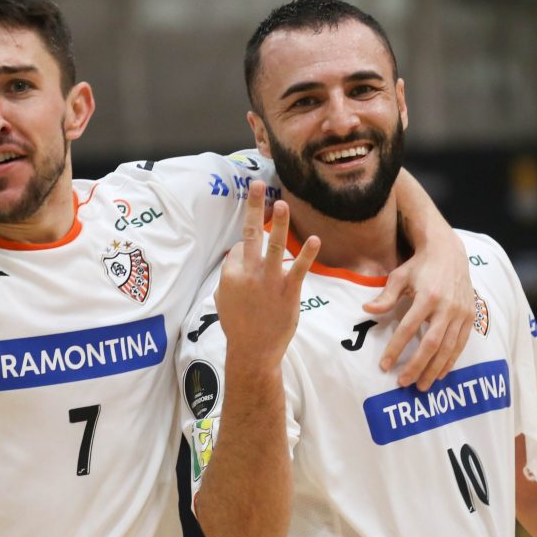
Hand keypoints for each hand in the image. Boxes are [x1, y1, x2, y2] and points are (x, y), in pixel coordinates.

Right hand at [215, 182, 318, 365]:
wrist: (253, 351)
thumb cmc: (237, 326)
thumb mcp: (222, 299)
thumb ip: (227, 277)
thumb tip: (234, 259)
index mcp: (230, 274)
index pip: (240, 247)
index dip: (247, 249)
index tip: (251, 257)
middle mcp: (247, 273)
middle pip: (249, 234)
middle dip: (253, 207)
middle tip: (257, 185)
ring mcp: (268, 281)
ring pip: (274, 246)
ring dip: (278, 224)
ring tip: (283, 204)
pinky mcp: (288, 291)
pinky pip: (299, 268)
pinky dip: (307, 254)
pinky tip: (314, 240)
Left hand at [364, 233, 471, 390]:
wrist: (449, 252)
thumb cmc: (419, 266)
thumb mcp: (399, 276)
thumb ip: (385, 296)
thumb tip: (366, 310)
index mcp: (428, 296)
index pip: (408, 328)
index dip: (396, 349)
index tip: (384, 365)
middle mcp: (447, 307)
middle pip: (431, 343)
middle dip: (417, 366)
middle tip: (403, 383)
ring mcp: (461, 313)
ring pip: (448, 348)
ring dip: (434, 369)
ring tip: (422, 386)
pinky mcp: (470, 316)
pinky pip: (461, 344)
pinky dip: (451, 361)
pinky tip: (440, 374)